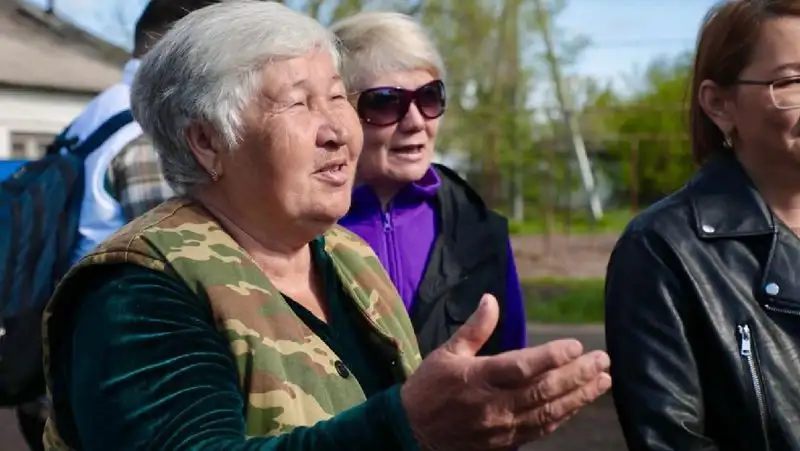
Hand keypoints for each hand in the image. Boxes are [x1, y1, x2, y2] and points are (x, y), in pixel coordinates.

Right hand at [400, 294, 610, 450]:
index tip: (576, 345)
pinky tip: (579, 403)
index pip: (522, 367)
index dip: (552, 356)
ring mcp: (502, 427)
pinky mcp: (506, 442)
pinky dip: (563, 416)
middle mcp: (494, 404)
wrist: (412, 432)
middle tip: (602, 360)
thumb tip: (491, 300)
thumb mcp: (447, 352)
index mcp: (478, 378)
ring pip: (549, 412)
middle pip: (544, 390)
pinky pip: (542, 430)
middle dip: (578, 375)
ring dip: (579, 396)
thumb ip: (474, 328)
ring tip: (603, 381)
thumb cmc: (430, 387)